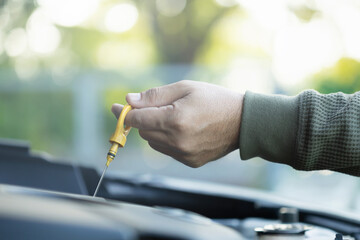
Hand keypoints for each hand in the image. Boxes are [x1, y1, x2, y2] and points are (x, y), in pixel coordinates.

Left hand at [111, 80, 243, 167]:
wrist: (242, 122)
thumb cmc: (215, 99)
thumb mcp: (185, 88)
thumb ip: (154, 96)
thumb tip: (129, 101)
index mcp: (175, 120)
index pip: (138, 120)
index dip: (126, 112)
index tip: (116, 108)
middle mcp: (177, 141)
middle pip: (143, 132)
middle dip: (143, 119)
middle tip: (152, 108)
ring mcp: (184, 154)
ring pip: (154, 143)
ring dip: (155, 130)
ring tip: (174, 117)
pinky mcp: (189, 162)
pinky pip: (167, 151)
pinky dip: (167, 140)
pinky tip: (183, 130)